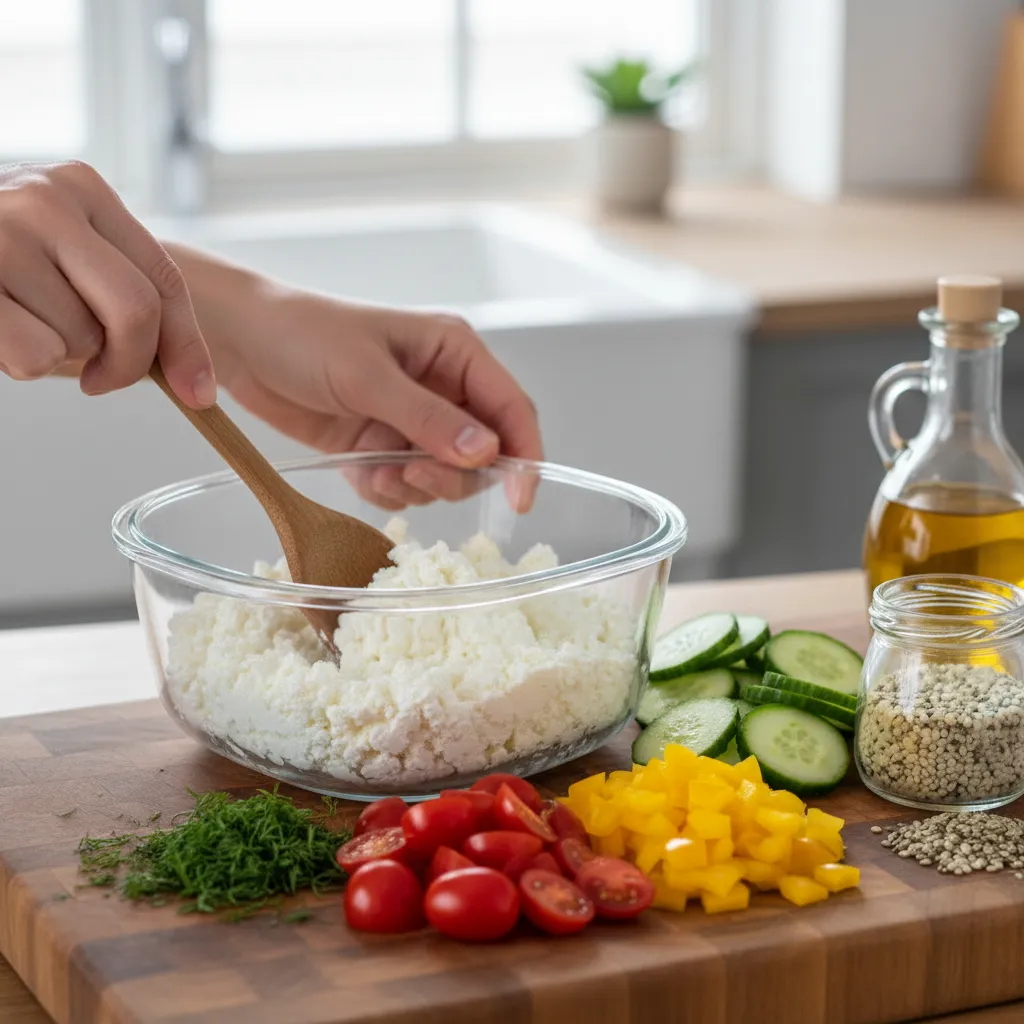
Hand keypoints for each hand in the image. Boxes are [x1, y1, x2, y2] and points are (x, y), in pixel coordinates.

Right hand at [0, 161, 215, 406]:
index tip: (199, 394)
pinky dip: (24, 363)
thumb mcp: (66, 265)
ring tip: (21, 322)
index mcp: (82, 188)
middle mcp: (44, 200)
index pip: (164, 279)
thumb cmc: (2, 269)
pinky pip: (36, 356)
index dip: (187, 346)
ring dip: (59, 356)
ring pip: (81, 340)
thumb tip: (196, 384)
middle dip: (129, 362)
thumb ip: (122, 299)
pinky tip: (0, 331)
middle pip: (136, 311)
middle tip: (100, 376)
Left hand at [175, 248, 542, 509]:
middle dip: (451, 476)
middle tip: (411, 476)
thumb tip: (488, 454)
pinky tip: (357, 470)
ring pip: (444, 477)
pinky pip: (404, 487)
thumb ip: (428, 419)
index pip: (512, 409)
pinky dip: (384, 490)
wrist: (238, 343)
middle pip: (484, 454)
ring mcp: (412, 420)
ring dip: (412, 486)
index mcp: (455, 353)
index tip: (520, 500)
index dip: (525, 456)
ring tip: (372, 468)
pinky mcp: (382, 445)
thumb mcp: (368, 377)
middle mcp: (442, 387)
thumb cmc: (303, 336)